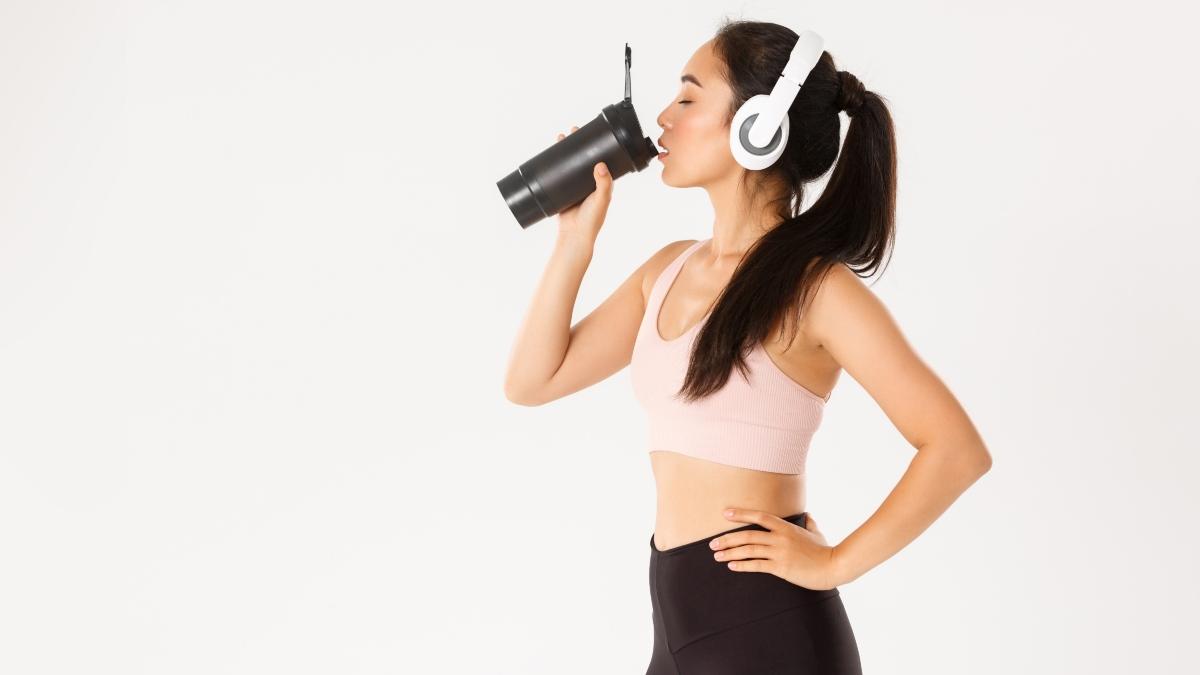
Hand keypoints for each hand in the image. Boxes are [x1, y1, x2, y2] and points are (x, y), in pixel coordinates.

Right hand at [553, 125, 612, 243]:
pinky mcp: (564, 192)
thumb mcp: (601, 200)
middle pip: (583, 159)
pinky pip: (560, 175)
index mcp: (602, 182)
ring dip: (565, 152)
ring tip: (560, 138)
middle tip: (573, 130)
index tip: (589, 133)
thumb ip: (603, 183)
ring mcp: (576, 187)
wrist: (574, 235)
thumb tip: (601, 164)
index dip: (595, 145)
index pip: (599, 158)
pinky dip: (556, 165)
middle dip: (578, 144)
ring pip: (570, 165)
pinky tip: (550, 156)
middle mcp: (590, 183)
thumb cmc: (592, 220)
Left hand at [708, 508, 842, 590]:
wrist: (833, 566)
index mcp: (786, 527)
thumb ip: (809, 523)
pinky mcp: (781, 567)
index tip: (725, 514)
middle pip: (748, 534)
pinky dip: (742, 565)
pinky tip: (732, 566)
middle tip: (712, 543)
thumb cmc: (825, 550)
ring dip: (730, 553)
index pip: (759, 516)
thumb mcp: (816, 533)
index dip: (741, 514)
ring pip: (749, 550)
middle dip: (727, 538)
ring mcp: (780, 552)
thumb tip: (808, 516)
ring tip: (717, 556)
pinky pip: (757, 565)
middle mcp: (780, 537)